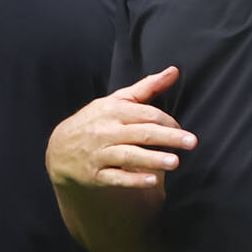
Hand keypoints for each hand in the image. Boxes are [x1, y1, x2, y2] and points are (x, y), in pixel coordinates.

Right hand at [46, 67, 195, 188]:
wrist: (59, 149)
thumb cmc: (95, 121)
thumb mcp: (117, 100)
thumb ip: (147, 87)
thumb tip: (174, 71)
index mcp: (113, 110)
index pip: (146, 114)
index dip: (168, 121)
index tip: (182, 130)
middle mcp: (106, 130)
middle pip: (141, 133)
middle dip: (168, 137)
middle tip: (191, 142)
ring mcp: (99, 153)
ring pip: (128, 155)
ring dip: (153, 159)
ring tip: (175, 162)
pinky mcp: (95, 175)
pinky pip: (116, 177)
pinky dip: (133, 179)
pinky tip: (151, 180)